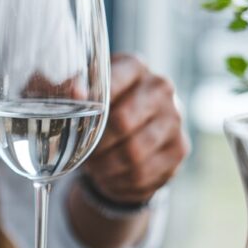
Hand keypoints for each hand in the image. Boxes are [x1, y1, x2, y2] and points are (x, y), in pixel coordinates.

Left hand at [83, 54, 188, 203]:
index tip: (75, 116)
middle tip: (82, 151)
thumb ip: (68, 87)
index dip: (94, 102)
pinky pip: (144, 172)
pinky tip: (108, 175)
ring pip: (134, 151)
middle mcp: (160, 87)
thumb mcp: (74, 93)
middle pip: (124, 120)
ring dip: (106, 165)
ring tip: (93, 165)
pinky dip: (119, 180)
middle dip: (97, 142)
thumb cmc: (91, 108)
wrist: (120, 136)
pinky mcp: (179, 148)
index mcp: (133, 67)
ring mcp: (174, 118)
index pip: (116, 79)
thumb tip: (76, 92)